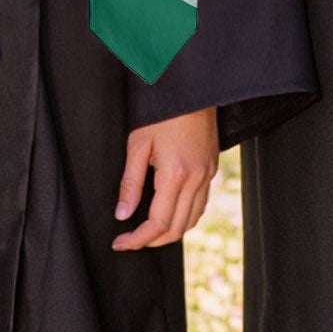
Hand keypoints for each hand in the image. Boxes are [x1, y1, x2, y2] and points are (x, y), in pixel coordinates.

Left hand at [111, 106, 218, 250]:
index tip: (120, 242)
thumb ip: (130, 183)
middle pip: (176, 228)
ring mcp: (207, 174)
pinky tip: (170, 213)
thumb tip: (122, 214)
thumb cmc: (163, 112)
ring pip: (192, 219)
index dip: (137, 239)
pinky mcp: (212, 168)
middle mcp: (196, 178)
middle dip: (152, 241)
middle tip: (130, 240)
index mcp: (175, 174)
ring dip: (170, 232)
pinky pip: (201, 204)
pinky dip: (185, 217)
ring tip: (148, 232)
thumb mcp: (138, 144)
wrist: (192, 89)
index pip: (157, 223)